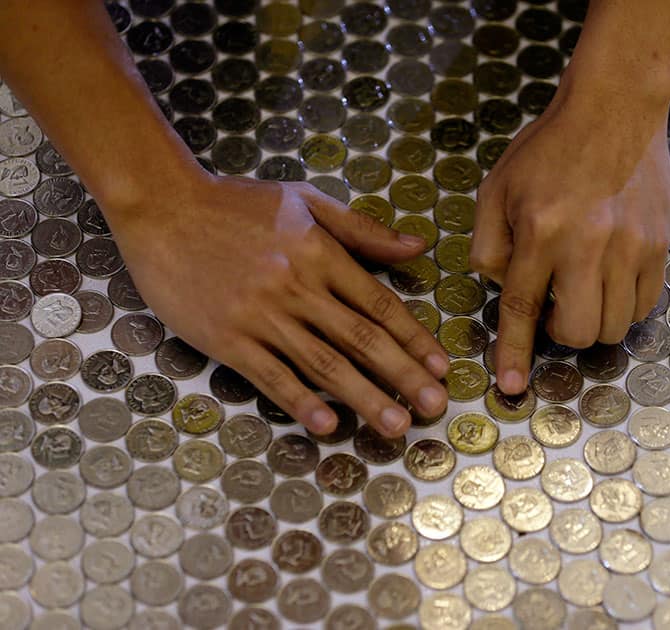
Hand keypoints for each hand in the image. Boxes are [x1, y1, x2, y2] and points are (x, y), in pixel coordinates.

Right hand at [108, 174, 449, 436]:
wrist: (163, 206)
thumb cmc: (235, 204)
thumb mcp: (305, 201)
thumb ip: (363, 229)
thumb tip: (417, 248)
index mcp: (321, 254)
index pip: (379, 304)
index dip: (414, 339)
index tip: (441, 367)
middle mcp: (297, 287)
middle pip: (361, 339)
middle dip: (403, 376)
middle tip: (435, 407)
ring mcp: (261, 315)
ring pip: (323, 363)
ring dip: (364, 398)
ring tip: (396, 425)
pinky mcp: (227, 337)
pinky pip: (270, 375)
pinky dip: (300, 400)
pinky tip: (327, 424)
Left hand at [471, 101, 669, 394]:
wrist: (615, 109)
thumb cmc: (549, 148)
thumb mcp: (496, 188)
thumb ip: (488, 246)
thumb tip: (501, 289)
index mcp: (541, 231)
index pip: (522, 309)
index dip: (515, 354)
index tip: (510, 387)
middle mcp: (589, 245)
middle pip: (580, 332)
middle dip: (563, 334)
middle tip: (557, 305)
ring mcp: (632, 247)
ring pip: (617, 327)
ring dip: (596, 323)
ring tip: (586, 287)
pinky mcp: (661, 245)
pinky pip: (646, 305)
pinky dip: (625, 307)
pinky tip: (611, 280)